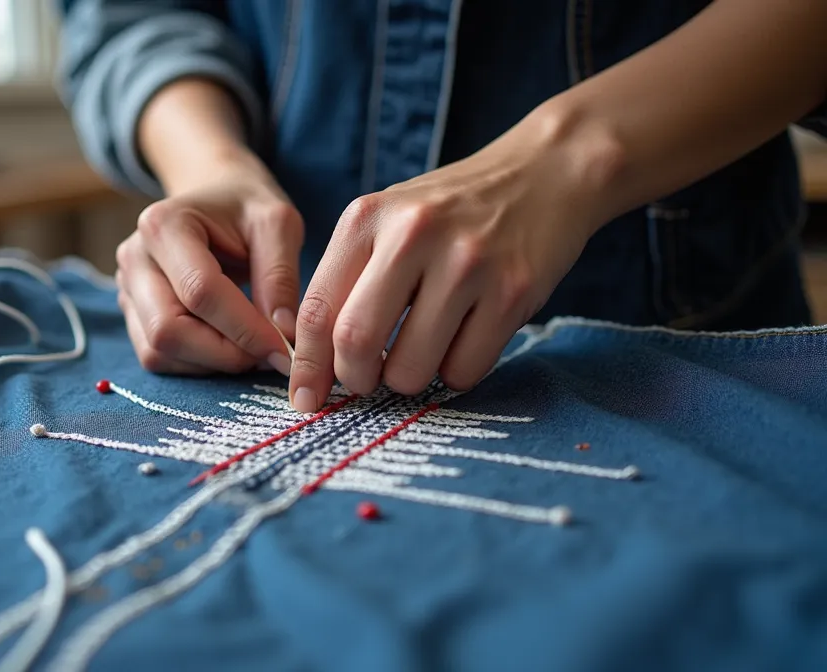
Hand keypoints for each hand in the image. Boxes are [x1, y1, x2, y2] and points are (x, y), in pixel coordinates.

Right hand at [116, 154, 302, 374]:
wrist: (215, 199)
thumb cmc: (247, 208)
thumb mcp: (277, 223)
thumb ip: (280, 276)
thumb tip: (283, 334)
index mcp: (164, 224)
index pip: (200, 292)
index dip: (245, 328)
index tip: (284, 348)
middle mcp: (135, 258)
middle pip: (168, 330)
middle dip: (224, 353)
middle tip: (268, 353)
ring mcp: (127, 288)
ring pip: (159, 351)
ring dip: (212, 362)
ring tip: (251, 346)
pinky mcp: (132, 313)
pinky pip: (157, 357)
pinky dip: (197, 363)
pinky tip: (227, 344)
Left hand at [288, 118, 610, 411]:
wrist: (544, 173)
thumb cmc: (450, 213)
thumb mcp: (387, 223)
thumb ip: (346, 281)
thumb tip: (311, 365)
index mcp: (367, 219)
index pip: (317, 309)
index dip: (307, 366)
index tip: (305, 398)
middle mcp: (413, 235)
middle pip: (355, 341)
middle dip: (355, 380)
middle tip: (366, 383)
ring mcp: (466, 262)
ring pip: (410, 368)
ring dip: (408, 381)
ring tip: (420, 354)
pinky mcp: (513, 291)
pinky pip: (464, 370)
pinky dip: (455, 375)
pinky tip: (463, 343)